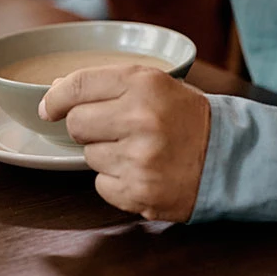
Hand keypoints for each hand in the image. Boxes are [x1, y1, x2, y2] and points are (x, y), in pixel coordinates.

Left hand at [39, 67, 210, 221]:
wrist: (228, 157)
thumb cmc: (187, 117)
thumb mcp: (155, 84)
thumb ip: (107, 83)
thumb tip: (57, 90)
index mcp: (143, 84)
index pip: (77, 86)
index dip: (55, 98)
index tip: (48, 107)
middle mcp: (140, 119)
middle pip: (76, 123)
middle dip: (87, 127)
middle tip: (113, 128)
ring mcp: (139, 159)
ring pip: (88, 156)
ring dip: (105, 154)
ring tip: (137, 150)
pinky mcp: (139, 192)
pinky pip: (101, 185)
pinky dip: (115, 181)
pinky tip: (140, 171)